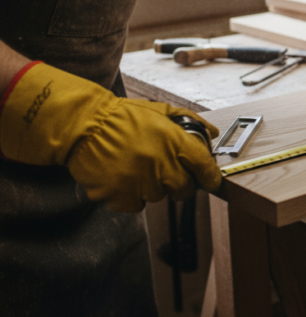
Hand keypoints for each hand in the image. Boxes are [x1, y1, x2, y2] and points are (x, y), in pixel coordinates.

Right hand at [0, 63, 221, 211]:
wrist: (82, 125)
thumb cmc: (122, 117)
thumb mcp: (160, 110)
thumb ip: (190, 121)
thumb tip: (212, 133)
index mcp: (173, 141)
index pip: (203, 166)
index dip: (212, 177)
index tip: (212, 181)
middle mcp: (159, 163)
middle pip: (184, 189)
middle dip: (181, 184)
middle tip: (167, 173)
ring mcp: (138, 182)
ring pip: (159, 197)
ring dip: (153, 187)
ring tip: (137, 168)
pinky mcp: (118, 196)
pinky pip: (136, 205)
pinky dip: (132, 196)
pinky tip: (124, 178)